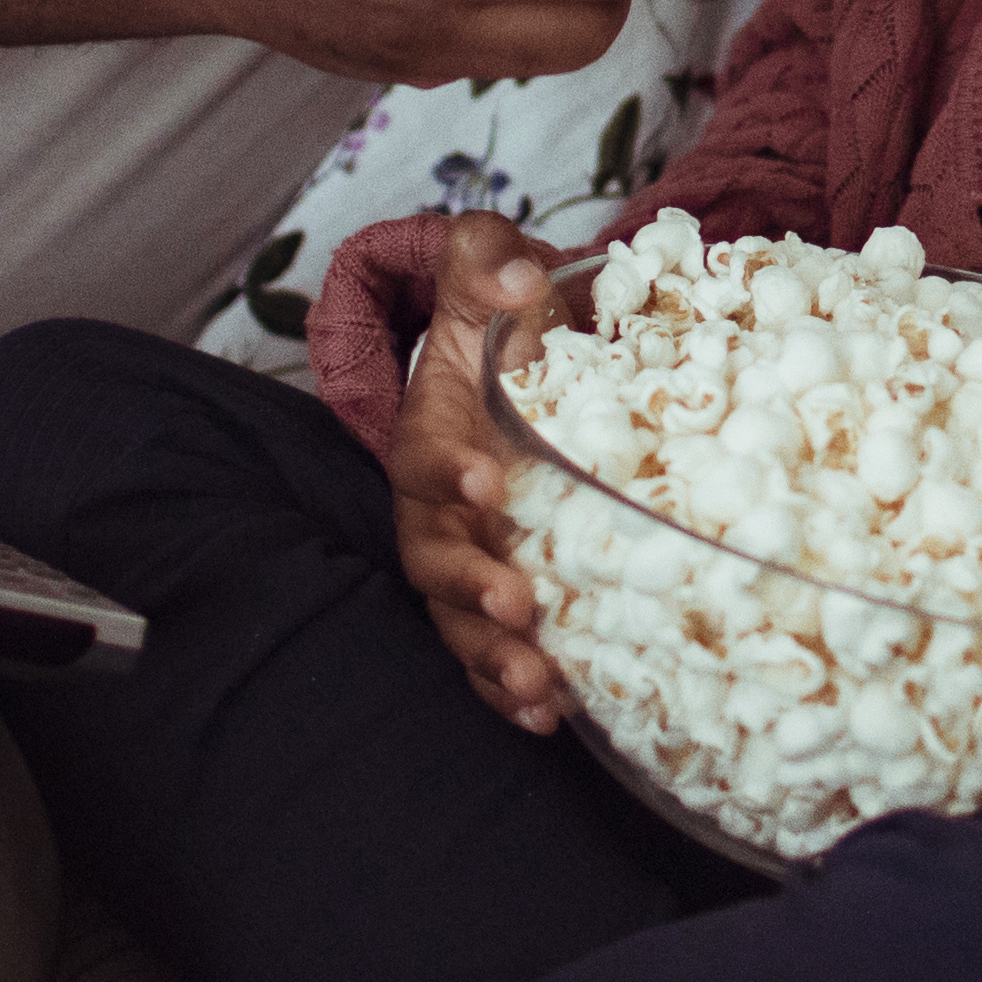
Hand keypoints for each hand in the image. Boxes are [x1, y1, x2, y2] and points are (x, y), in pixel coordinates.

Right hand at [385, 210, 582, 731]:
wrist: (522, 363)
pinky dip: (514, 692)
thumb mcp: (491, 272)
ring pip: (460, 622)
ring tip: (538, 686)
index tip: (491, 482)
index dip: (450, 474)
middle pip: (435, 560)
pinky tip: (557, 718)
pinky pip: (494, 656)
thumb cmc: (505, 323)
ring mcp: (465, 560)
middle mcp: (438, 509)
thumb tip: (516, 284)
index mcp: (432, 433)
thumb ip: (486, 262)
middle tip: (517, 606)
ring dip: (494, 657)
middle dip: (471, 588)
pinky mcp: (499, 601)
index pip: (424, 461)